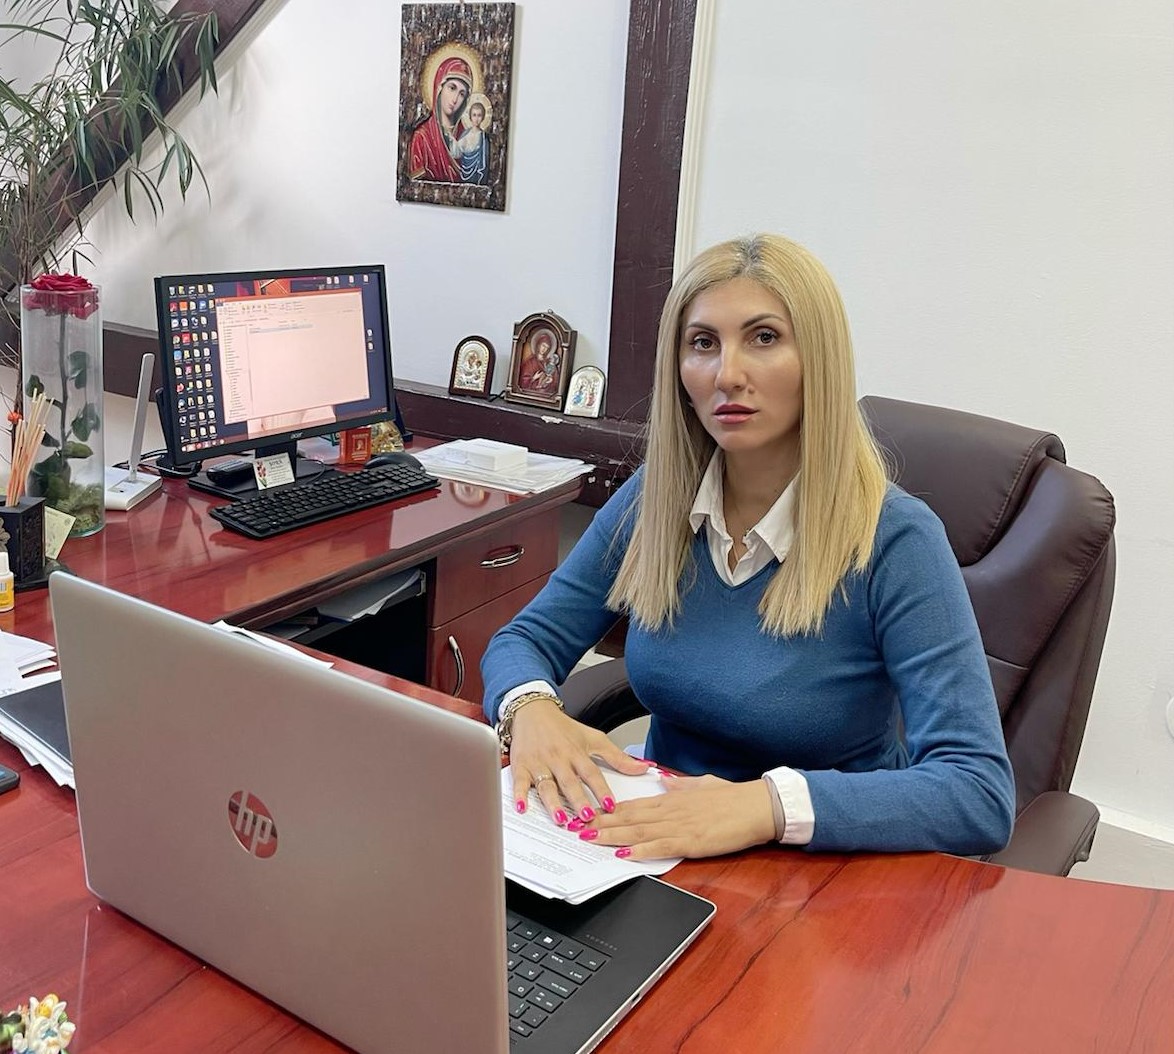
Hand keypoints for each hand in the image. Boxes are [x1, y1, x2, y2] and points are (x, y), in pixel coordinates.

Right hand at [508, 698, 651, 825]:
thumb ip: (617, 757)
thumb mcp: (593, 738)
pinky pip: (519, 782)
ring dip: (553, 803)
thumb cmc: (563, 728)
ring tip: (561, 820)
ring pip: (546, 785)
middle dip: (578, 799)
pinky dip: (519, 795)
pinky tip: (522, 808)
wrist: (532, 710)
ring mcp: (539, 763)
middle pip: (570, 782)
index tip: (611, 804)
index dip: (602, 789)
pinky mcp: (521, 766)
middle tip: (587, 816)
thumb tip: (643, 767)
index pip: (592, 773)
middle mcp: (558, 758)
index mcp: (577, 752)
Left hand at [580, 774, 775, 860]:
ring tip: (588, 838)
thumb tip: (666, 782)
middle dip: (599, 823)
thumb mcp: (703, 785)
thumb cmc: (734, 797)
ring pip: (638, 830)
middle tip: (575, 827)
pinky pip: (661, 846)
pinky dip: (641, 850)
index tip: (587, 812)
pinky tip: (624, 853)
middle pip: (628, 817)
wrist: (758, 805)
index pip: (633, 805)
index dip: (608, 810)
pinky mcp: (692, 841)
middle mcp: (670, 810)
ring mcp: (679, 825)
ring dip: (611, 835)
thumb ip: (681, 786)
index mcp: (672, 798)